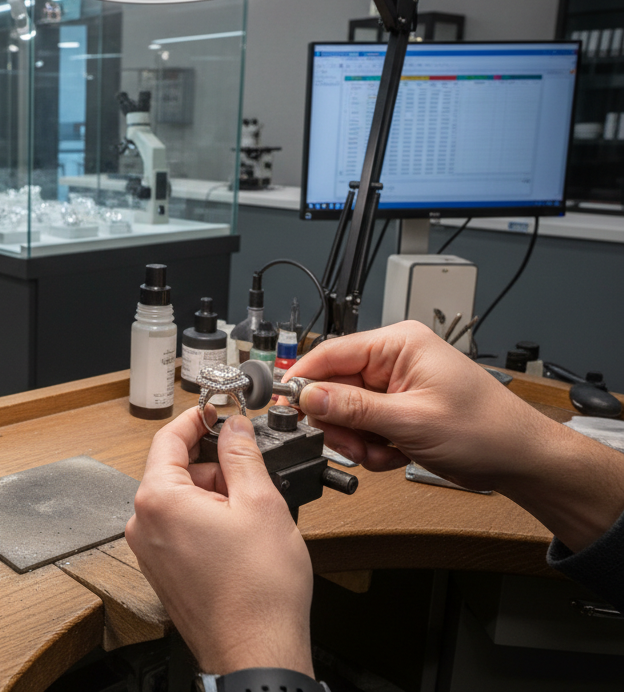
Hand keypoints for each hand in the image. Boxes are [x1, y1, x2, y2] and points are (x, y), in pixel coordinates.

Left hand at [126, 407, 313, 675]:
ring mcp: (150, 551)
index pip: (168, 438)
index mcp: (157, 500)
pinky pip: (182, 527)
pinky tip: (241, 537)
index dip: (196, 418)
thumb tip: (234, 428)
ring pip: (182, 500)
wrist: (257, 652)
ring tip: (253, 516)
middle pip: (176, 470)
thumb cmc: (258, 593)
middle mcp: (143, 524)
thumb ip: (242, 455)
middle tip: (252, 474)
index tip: (216, 410)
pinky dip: (209, 520)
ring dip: (215, 495)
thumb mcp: (260, 503)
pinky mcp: (164, 571)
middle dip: (214, 466)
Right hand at [288, 320, 542, 491]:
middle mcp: (395, 360)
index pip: (332, 353)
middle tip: (355, 443)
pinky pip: (364, 428)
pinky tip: (395, 454)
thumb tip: (309, 397)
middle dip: (341, 422)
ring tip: (384, 451)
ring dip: (358, 440)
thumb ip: (354, 408)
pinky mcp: (399, 411)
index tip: (285, 405)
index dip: (306, 380)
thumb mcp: (411, 420)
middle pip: (335, 387)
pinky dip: (373, 447)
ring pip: (347, 413)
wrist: (521, 461)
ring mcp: (397, 387)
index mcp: (399, 344)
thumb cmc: (487, 430)